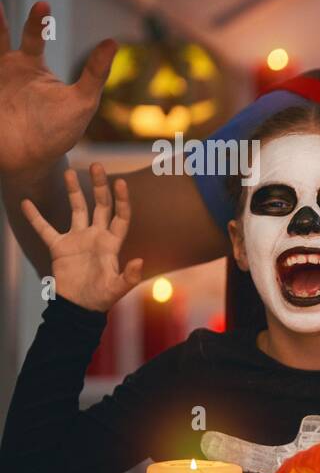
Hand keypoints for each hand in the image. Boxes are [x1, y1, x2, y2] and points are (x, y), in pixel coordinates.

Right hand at [0, 1, 115, 174]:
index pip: (33, 35)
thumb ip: (95, 72)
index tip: (43, 3)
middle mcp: (8, 69)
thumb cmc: (60, 130)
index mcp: (31, 66)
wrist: (34, 160)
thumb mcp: (83, 100)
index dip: (38, 20)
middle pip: (0, 37)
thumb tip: (113, 42)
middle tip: (1, 3)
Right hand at [22, 165, 143, 311]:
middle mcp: (96, 236)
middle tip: (97, 165)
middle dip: (100, 186)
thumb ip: (129, 276)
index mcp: (112, 243)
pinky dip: (35, 216)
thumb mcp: (117, 288)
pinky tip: (26, 202)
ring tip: (69, 171)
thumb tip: (140, 261)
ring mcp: (77, 239)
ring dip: (73, 191)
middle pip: (100, 206)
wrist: (78, 308)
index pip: (120, 216)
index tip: (120, 181)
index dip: (122, 199)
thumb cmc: (101, 299)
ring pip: (76, 209)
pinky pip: (45, 228)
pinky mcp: (59, 247)